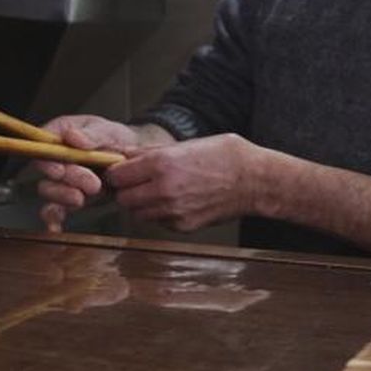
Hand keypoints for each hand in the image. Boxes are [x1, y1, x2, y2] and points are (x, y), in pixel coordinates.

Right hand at [33, 116, 171, 232]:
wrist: (129, 161)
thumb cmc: (114, 139)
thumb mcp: (108, 131)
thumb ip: (92, 134)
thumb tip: (73, 137)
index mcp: (59, 134)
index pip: (43, 145)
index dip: (48, 159)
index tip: (60, 170)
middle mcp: (55, 157)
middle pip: (47, 171)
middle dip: (67, 181)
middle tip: (92, 185)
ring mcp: (60, 180)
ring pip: (49, 191)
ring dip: (64, 197)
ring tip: (83, 198)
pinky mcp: (67, 197)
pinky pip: (55, 209)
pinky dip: (53, 219)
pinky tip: (55, 227)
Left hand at [105, 134, 265, 232]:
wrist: (255, 181)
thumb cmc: (224, 156)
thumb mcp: (186, 144)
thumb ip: (150, 153)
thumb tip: (124, 155)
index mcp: (162, 164)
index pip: (116, 176)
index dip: (115, 173)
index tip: (119, 170)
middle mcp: (164, 190)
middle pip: (122, 198)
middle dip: (125, 190)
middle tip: (135, 182)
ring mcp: (173, 211)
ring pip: (137, 213)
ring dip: (140, 203)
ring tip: (155, 190)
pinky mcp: (183, 226)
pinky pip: (157, 221)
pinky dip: (158, 213)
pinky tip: (173, 200)